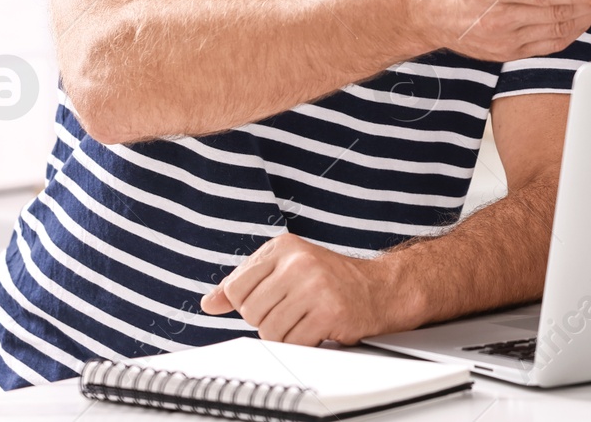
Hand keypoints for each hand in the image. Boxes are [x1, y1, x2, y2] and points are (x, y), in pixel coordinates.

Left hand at [200, 233, 418, 344]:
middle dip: (269, 321)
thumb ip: (246, 283)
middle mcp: (298, 262)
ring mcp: (314, 286)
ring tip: (306, 320)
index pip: (236, 288)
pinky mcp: (328, 311)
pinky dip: (304, 344)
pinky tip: (318, 329)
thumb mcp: (286, 269)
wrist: (380, 288)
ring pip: (270, 331)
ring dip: (287, 335)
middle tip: (294, 312)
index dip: (250, 303)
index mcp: (283, 247)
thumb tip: (209, 302)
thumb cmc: (331, 280)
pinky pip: (293, 343)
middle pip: (251, 313)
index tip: (273, 300)